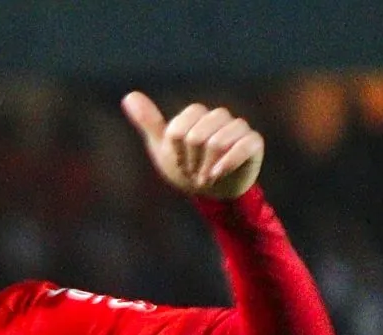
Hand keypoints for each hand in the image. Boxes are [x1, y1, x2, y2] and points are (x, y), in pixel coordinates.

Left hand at [121, 91, 263, 199]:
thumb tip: (129, 95)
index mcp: (196, 114)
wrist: (212, 192)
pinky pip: (242, 147)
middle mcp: (219, 116)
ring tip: (205, 176)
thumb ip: (149, 122)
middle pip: (196, 137)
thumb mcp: (162, 147)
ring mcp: (238, 128)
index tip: (178, 161)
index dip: (175, 152)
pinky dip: (226, 165)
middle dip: (190, 162)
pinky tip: (216, 175)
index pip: (178, 130)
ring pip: (217, 143)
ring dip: (205, 168)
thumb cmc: (185, 166)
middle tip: (193, 172)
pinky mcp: (253, 142)